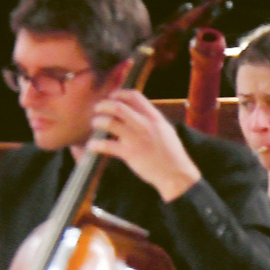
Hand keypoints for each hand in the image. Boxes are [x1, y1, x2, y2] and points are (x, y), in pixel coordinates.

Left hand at [88, 87, 202, 201]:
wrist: (177, 175)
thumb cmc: (171, 154)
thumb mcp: (165, 131)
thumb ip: (151, 120)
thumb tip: (138, 110)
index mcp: (154, 118)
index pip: (135, 96)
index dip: (119, 94)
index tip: (111, 96)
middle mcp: (145, 125)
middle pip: (117, 106)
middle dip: (103, 105)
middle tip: (97, 109)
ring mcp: (137, 139)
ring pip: (109, 122)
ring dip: (97, 121)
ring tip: (95, 124)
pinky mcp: (130, 153)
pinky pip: (106, 145)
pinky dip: (95, 144)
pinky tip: (92, 146)